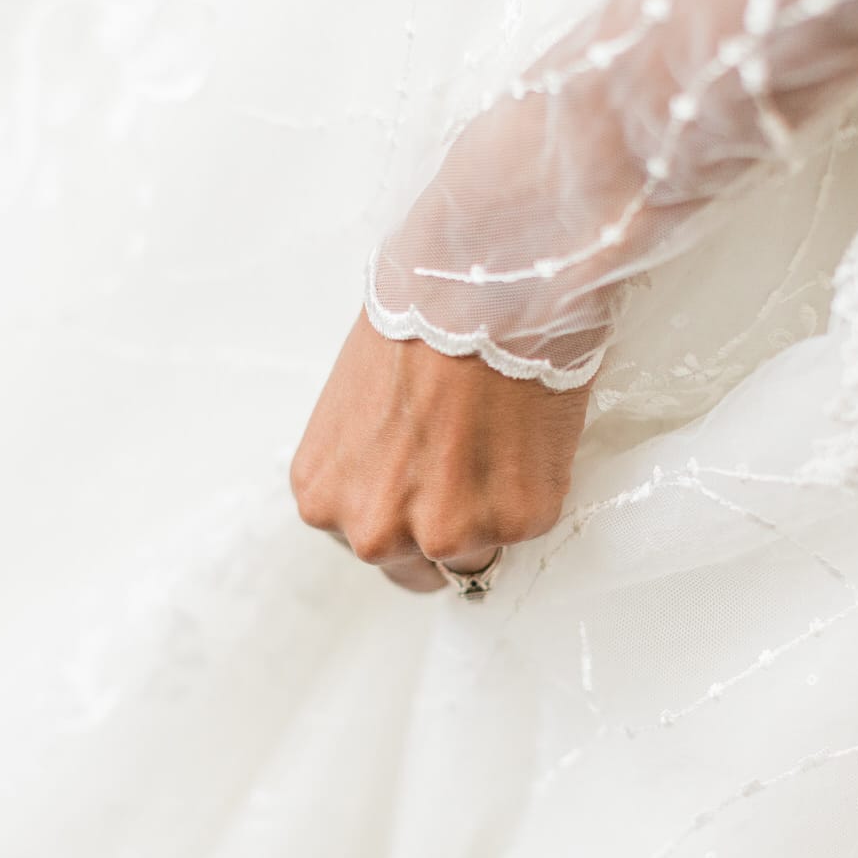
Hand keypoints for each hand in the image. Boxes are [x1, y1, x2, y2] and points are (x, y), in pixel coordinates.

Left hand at [290, 312, 591, 591]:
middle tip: (470, 463)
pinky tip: (524, 431)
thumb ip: (367, 464)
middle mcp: (375, 532)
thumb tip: (400, 480)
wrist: (477, 292)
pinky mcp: (516, 521)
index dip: (408, 512)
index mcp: (323, 500)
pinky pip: (530, 519)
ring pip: (479, 549)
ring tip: (498, 438)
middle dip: (445, 522)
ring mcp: (448, 534)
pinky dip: (534, 484)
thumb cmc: (416, 324)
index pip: (369, 546)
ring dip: (492, 508)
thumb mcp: (353, 407)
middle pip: (417, 565)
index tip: (431, 480)